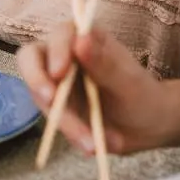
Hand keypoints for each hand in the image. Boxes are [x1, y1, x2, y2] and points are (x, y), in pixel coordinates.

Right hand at [17, 21, 179, 155]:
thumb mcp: (128, 82)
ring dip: (62, 119)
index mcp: (86, 39)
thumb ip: (103, 62)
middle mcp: (65, 55)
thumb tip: (80, 39)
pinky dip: (68, 132)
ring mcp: (56, 81)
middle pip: (31, 58)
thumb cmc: (142, 95)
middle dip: (36, 79)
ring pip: (41, 95)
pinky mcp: (55, 105)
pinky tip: (90, 144)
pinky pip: (50, 118)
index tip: (60, 74)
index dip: (56, 51)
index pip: (60, 35)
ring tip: (91, 142)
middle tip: (49, 101)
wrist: (147, 127)